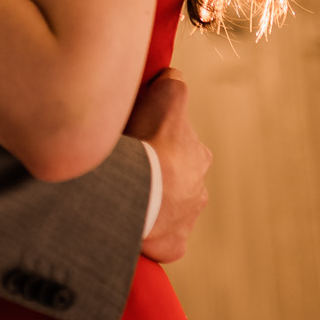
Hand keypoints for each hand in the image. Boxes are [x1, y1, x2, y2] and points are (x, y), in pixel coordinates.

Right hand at [127, 68, 209, 262]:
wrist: (137, 191)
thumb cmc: (148, 141)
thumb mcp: (163, 96)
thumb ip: (171, 83)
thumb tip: (172, 75)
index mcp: (198, 155)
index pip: (177, 144)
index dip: (156, 141)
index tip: (136, 142)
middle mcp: (199, 189)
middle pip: (175, 180)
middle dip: (156, 177)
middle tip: (125, 171)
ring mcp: (186, 219)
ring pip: (168, 210)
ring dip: (151, 205)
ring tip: (121, 199)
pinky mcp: (174, 245)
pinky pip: (160, 240)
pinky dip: (147, 235)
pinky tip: (127, 225)